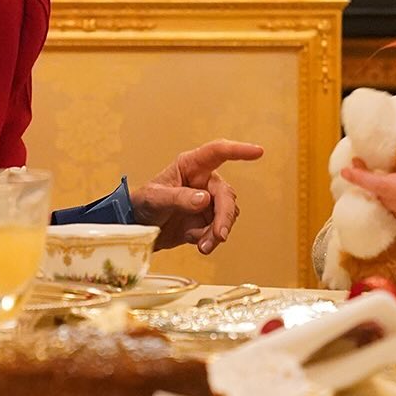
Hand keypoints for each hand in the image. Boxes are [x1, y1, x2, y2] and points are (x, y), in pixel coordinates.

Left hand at [130, 139, 263, 253]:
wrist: (138, 229)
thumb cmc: (143, 203)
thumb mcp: (155, 198)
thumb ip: (179, 198)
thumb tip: (205, 199)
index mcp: (190, 166)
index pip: (217, 152)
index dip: (238, 150)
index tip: (258, 152)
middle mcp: (203, 181)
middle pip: (225, 194)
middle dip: (224, 216)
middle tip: (219, 235)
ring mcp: (207, 201)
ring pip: (227, 213)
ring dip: (218, 231)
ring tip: (203, 245)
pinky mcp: (207, 220)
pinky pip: (219, 229)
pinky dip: (211, 239)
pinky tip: (198, 244)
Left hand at [341, 135, 395, 243]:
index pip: (382, 186)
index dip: (362, 178)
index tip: (345, 169)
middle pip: (380, 195)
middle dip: (365, 179)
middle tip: (356, 160)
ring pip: (386, 204)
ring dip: (376, 190)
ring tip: (369, 172)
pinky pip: (395, 212)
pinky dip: (388, 199)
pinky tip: (390, 190)